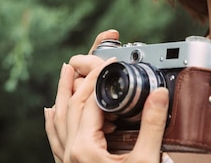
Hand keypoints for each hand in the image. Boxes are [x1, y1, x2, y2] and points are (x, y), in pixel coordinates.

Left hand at [44, 30, 169, 162]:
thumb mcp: (145, 161)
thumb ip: (152, 126)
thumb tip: (159, 94)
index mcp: (85, 147)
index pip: (90, 100)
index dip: (101, 77)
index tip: (114, 61)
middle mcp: (70, 152)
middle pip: (71, 106)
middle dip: (78, 79)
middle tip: (85, 57)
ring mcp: (66, 162)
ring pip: (59, 121)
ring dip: (62, 94)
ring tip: (65, 72)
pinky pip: (55, 140)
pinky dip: (53, 122)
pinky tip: (51, 113)